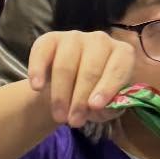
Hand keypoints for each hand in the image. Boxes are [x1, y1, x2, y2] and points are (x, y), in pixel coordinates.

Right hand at [25, 29, 139, 128]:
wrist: (68, 89)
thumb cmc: (93, 96)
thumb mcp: (106, 106)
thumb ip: (109, 107)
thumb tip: (100, 107)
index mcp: (122, 54)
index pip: (118, 68)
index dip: (107, 87)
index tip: (95, 106)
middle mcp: (101, 40)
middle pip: (90, 69)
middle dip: (80, 99)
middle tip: (74, 122)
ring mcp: (75, 37)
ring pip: (65, 64)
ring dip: (61, 94)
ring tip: (59, 116)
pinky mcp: (51, 39)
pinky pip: (42, 51)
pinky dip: (38, 69)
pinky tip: (37, 87)